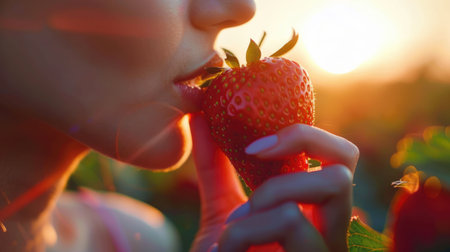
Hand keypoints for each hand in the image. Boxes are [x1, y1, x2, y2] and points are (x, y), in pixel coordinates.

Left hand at [189, 113, 358, 251]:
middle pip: (343, 171)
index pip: (340, 157)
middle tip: (250, 187)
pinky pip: (286, 227)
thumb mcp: (223, 210)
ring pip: (308, 202)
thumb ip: (216, 167)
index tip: (254, 145)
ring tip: (233, 234)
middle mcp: (331, 231)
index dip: (305, 136)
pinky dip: (241, 235)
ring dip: (256, 210)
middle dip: (286, 171)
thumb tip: (201, 119)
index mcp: (316, 209)